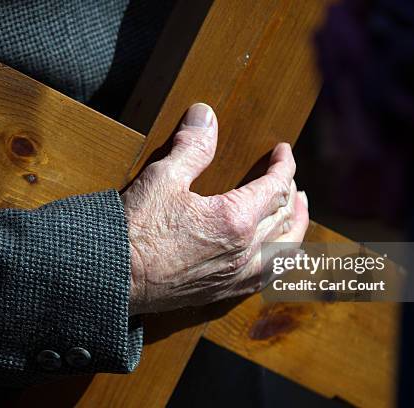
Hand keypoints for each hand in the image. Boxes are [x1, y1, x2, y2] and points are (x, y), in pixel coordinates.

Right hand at [122, 103, 308, 314]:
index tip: (284, 151)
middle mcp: (245, 251)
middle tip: (291, 180)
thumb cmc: (136, 229)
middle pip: (285, 217)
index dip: (285, 165)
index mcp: (236, 219)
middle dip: (292, 194)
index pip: (276, 186)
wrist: (114, 278)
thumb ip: (192, 147)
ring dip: (297, 228)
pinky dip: (281, 260)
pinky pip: (267, 277)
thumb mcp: (164, 178)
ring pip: (285, 251)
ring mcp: (237, 275)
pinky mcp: (224, 292)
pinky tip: (277, 256)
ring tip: (299, 214)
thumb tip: (205, 115)